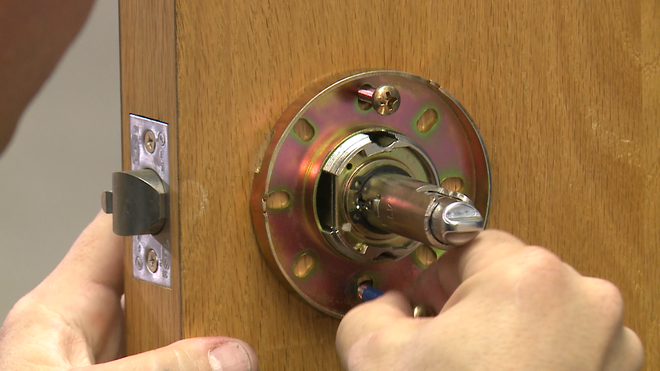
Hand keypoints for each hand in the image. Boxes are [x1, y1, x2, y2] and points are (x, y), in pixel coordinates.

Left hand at [0, 212, 257, 370]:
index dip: (160, 202)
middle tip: (250, 266)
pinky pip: (183, 363)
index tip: (209, 187)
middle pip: (161, 282)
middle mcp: (90, 335)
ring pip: (178, 330)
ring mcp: (119, 366)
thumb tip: (230, 354)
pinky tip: (237, 359)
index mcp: (58, 311)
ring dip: (213, 330)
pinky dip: (208, 363)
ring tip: (252, 316)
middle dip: (204, 276)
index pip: (117, 231)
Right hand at [336, 230, 642, 370]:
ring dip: (510, 333)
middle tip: (447, 348)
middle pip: (509, 277)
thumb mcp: (374, 354)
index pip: (468, 246)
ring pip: (542, 313)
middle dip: (472, 307)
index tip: (423, 307)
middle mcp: (585, 301)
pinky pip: (572, 346)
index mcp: (528, 276)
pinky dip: (543, 359)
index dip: (436, 279)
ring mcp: (613, 344)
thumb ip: (371, 307)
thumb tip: (390, 305)